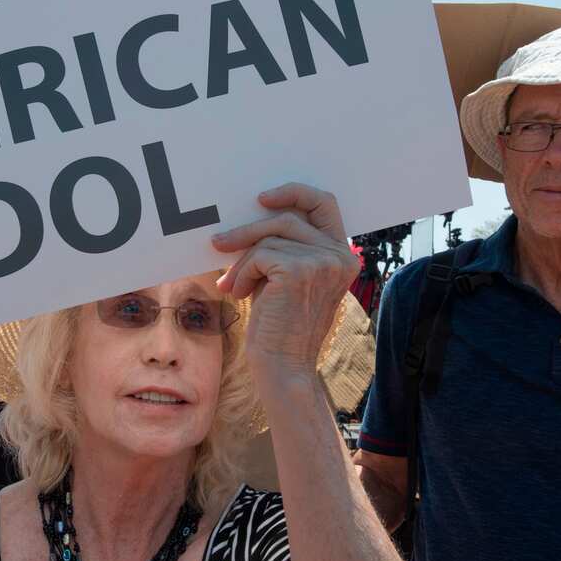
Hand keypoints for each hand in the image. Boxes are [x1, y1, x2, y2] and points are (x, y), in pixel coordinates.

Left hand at [211, 184, 358, 380]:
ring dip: (242, 261)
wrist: (284, 367)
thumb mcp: (287, 279)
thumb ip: (283, 248)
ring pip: (269, 238)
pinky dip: (242, 273)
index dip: (294, 193)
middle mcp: (339, 256)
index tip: (262, 199)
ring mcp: (323, 262)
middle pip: (288, 218)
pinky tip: (239, 295)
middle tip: (218, 243)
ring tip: (231, 285)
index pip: (324, 203)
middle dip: (248, 229)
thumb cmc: (280, 326)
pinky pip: (259, 255)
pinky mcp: (300, 271)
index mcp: (342, 255)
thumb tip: (248, 220)